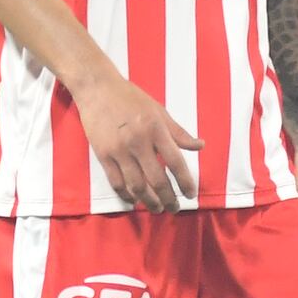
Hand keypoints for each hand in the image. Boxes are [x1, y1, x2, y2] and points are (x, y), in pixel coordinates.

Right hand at [75, 71, 197, 212]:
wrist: (98, 88)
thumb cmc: (131, 98)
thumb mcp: (159, 111)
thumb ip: (179, 132)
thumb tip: (200, 146)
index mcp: (156, 129)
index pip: (175, 162)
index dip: (186, 182)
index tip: (191, 195)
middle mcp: (138, 142)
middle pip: (157, 179)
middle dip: (169, 198)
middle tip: (175, 208)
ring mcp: (119, 150)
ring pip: (137, 186)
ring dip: (149, 201)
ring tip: (157, 208)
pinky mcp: (103, 155)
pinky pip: (116, 183)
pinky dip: (127, 195)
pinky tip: (135, 200)